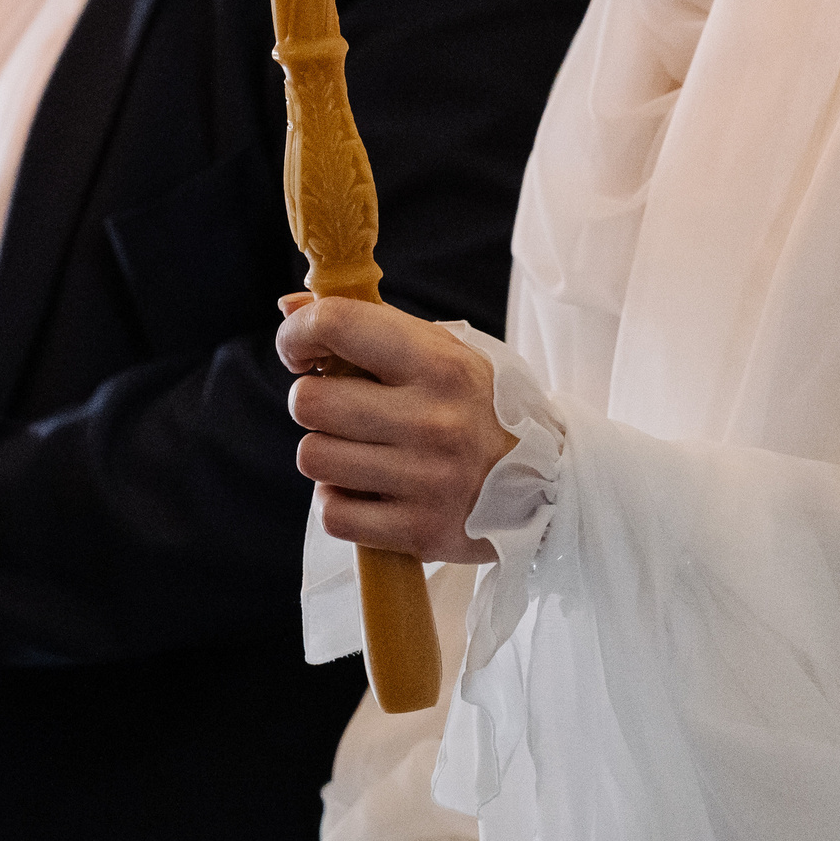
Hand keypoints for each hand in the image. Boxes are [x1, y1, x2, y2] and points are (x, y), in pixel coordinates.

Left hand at [276, 293, 515, 564]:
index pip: (337, 326)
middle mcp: (432, 419)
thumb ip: (369, 326)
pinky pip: (333, 513)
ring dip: (326, 454)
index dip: (298, 336)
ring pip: (314, 457)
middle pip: (309, 401)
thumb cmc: (478, 407)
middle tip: (342, 408)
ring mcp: (427, 479)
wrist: (550, 482)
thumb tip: (289, 309)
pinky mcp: (419, 531)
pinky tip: (369, 489)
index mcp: (439, 363)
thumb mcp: (442, 352)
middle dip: (314, 402)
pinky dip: (340, 502)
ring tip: (362, 451)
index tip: (301, 352)